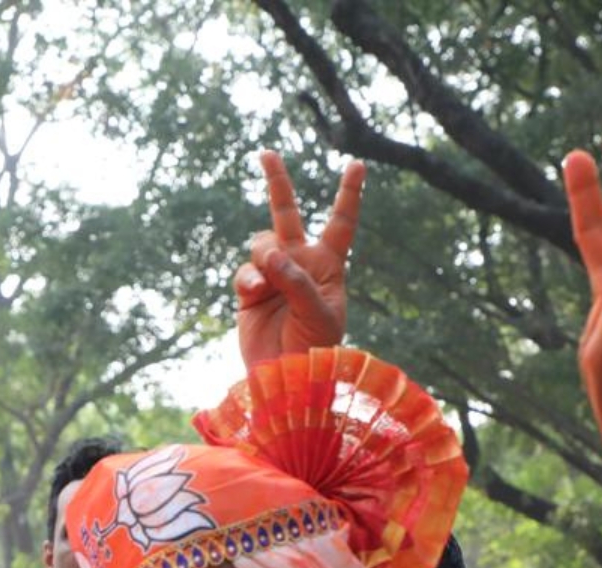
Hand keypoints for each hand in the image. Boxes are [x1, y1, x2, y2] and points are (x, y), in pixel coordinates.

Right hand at [234, 151, 363, 369]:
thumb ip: (297, 281)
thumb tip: (271, 253)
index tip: (356, 164)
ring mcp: (272, 276)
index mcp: (329, 265)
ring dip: (262, 258)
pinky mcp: (249, 291)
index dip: (348, 194)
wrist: (286, 378)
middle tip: (267, 154)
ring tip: (264, 283)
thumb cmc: (315, 349)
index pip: (341, 223)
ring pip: (261, 244)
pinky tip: (253, 293)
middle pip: (287, 214)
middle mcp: (300, 264)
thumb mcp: (318, 314)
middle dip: (277, 183)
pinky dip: (248, 279)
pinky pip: (244, 271)